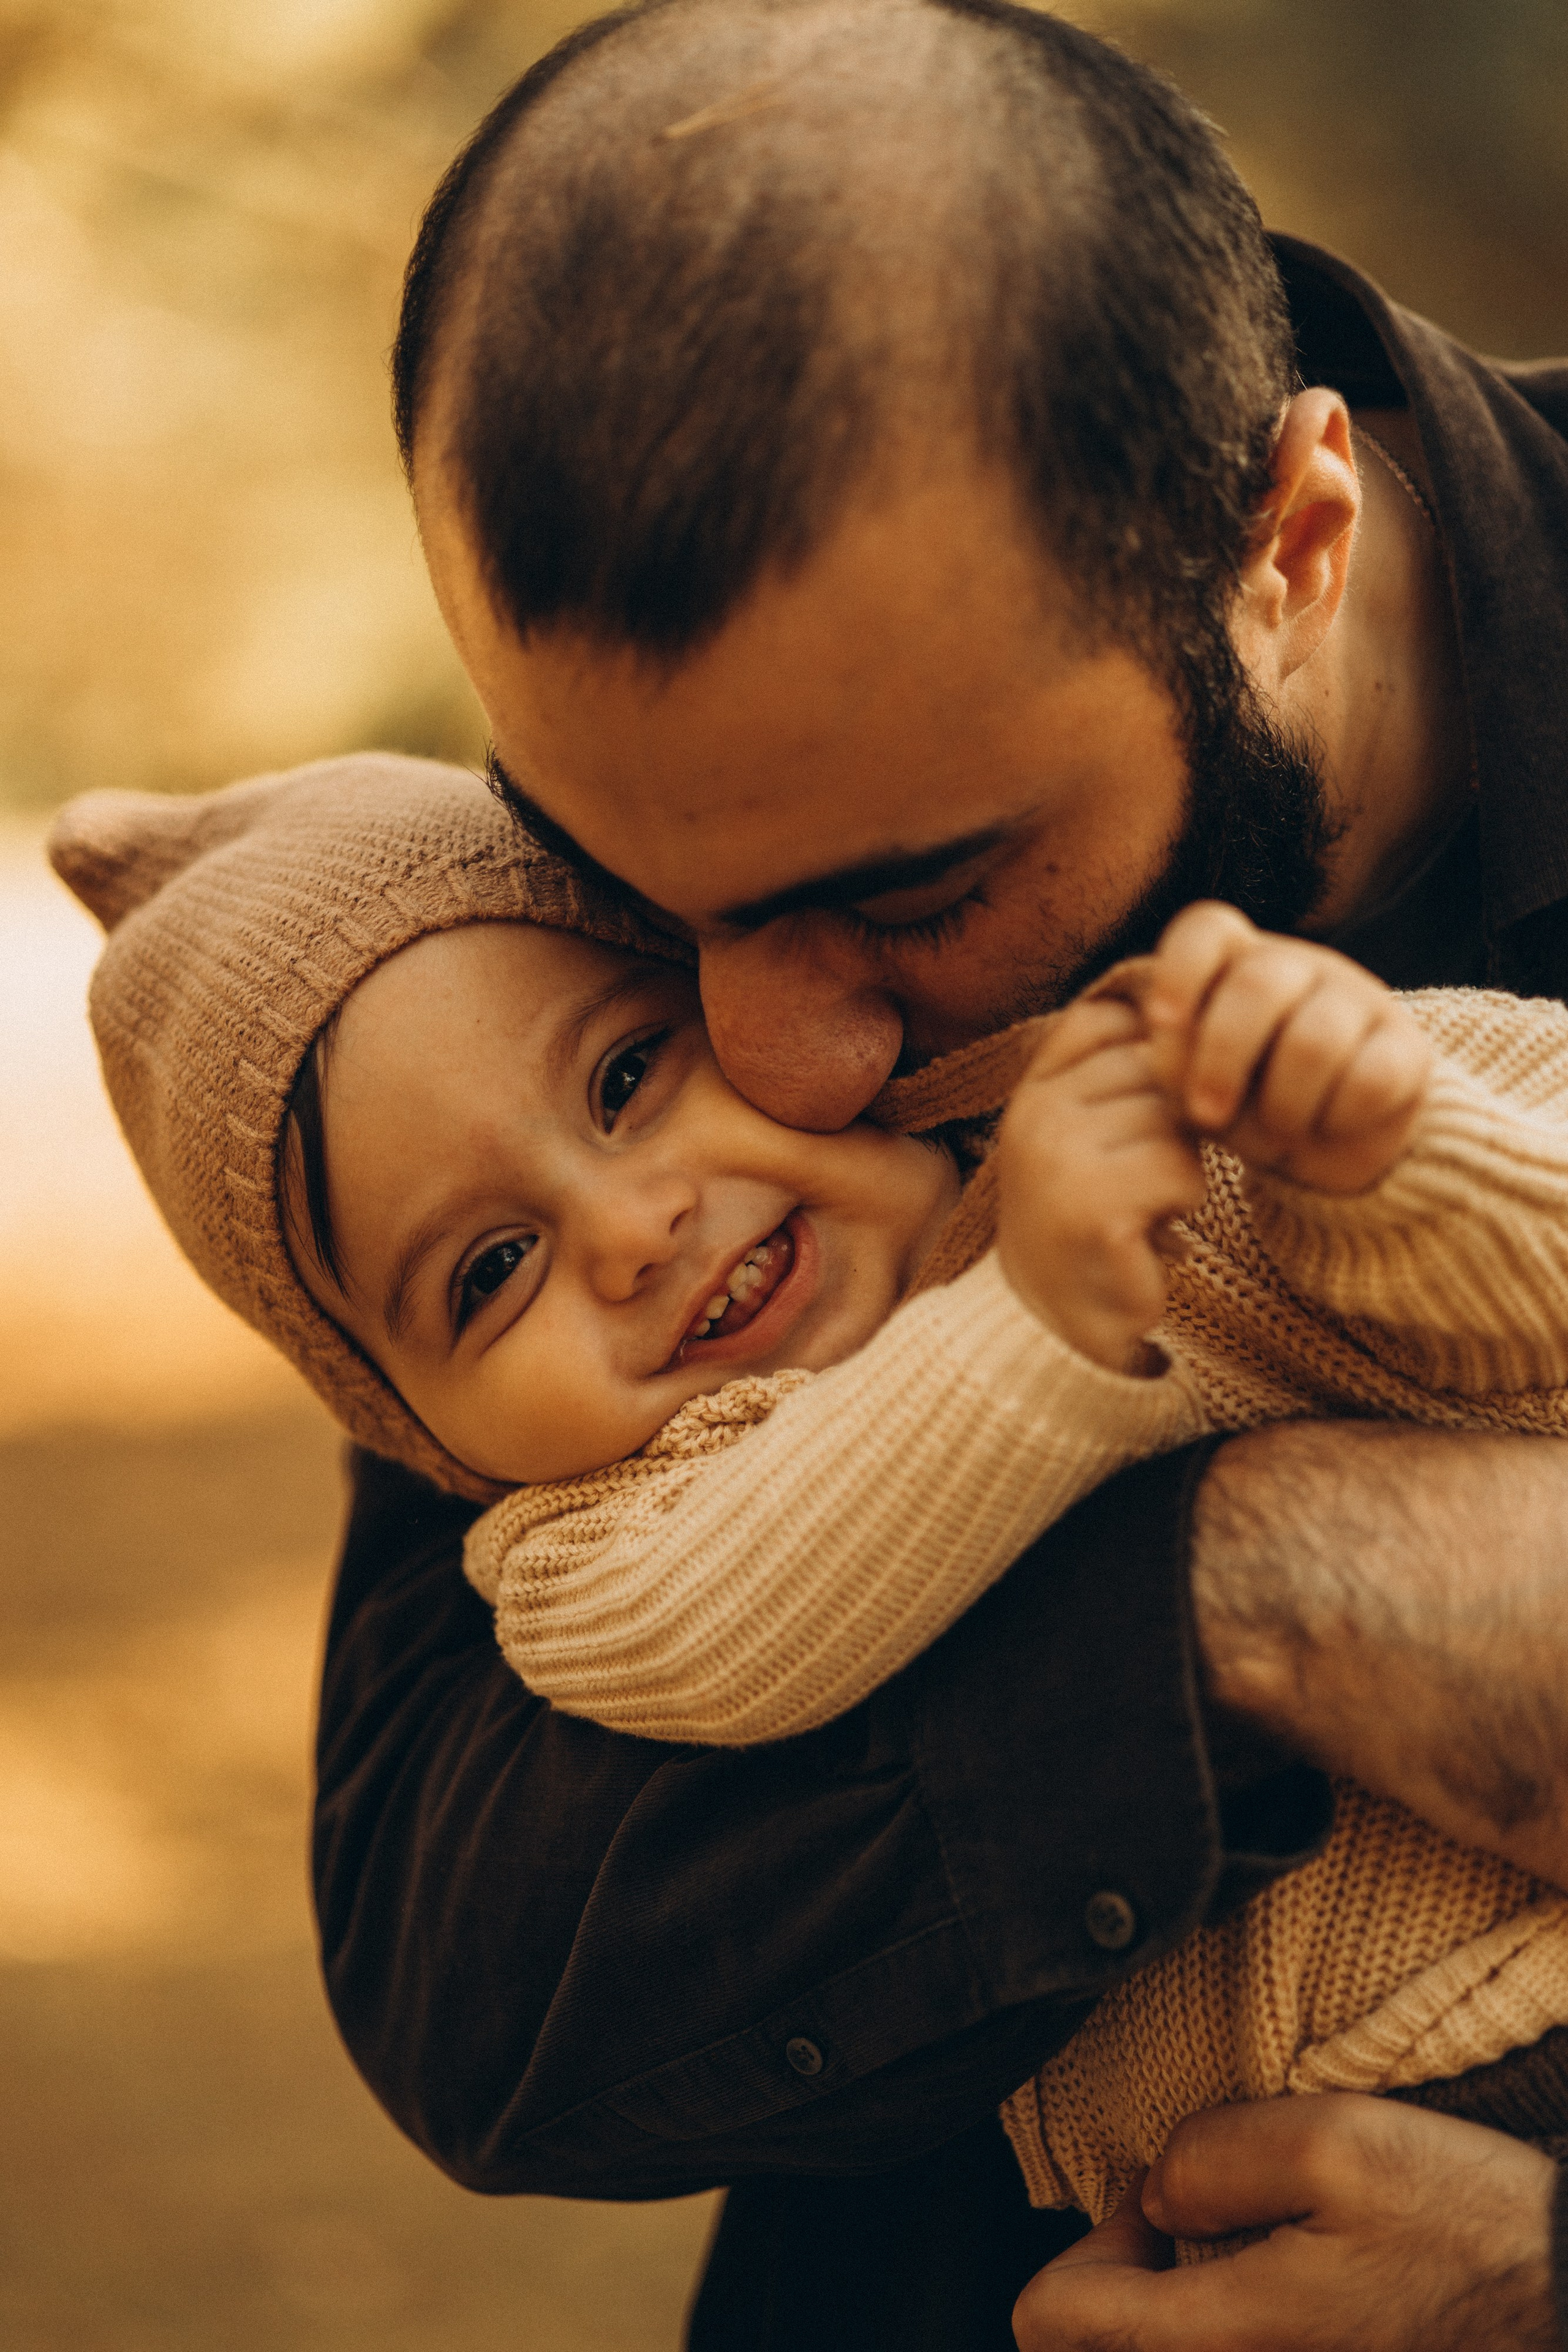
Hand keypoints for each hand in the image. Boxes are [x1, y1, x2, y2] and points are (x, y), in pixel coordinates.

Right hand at [994, 994, 1206, 1370]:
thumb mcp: (1088, 1129)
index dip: (1148, 1059)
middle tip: (1141, 1176)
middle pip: (1154, 1066)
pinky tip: (1151, 1226)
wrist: (1056, 1326)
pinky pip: (1180, 1169)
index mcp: (1031, 1090)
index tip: (1139, 1116)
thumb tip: (1166, 988)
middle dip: (1172, 1118)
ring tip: (1144, 1201)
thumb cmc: (1089, 1218)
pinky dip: (1182, 1200)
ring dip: (1180, 1164)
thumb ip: (1112, 1067)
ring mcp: (1057, 1158)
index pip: (1108, 1021)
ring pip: (1174, 1117)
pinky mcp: (1092, 1207)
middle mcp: (1033, 1115)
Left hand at [1012, 2094, 1560, 2351]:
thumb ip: (1212, 2153)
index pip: (1049, 2320)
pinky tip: (1285, 2285)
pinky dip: (1226, 2324)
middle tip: (1190, 2227)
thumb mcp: (1336, 2142)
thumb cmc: (1468, 2230)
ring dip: (1173, 2307)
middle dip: (1118, 2284)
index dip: (1085, 2242)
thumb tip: (1155, 2191)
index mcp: (1224, 2340)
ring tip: (1244, 2251)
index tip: (1160, 2205)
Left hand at [1137, 901, 1432, 1192]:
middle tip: (1209, 1113)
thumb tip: (1174, 1038)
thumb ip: (1176, 1058)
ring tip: (1278, 1128)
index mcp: (1237, 963)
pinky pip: (1370, 1081)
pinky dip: (1336, 1119)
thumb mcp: (1193, 1088)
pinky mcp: (1408, 1047)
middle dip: (1224, 1058)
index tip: (1160, 1022)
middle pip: (1258, 983)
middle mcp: (1300, 967)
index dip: (1180, 970)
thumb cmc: (1244, 1106)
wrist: (1328, 1149)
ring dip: (1283, 1105)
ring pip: (1314, 1041)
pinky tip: (1329, 1124)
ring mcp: (1360, 999)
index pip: (1209, 928)